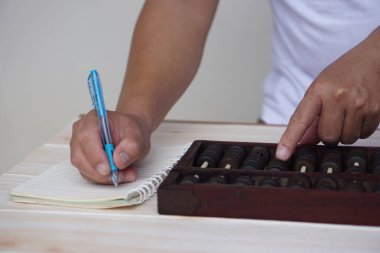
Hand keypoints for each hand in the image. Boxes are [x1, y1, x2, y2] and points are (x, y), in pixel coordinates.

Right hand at [70, 110, 151, 183]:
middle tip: (120, 175)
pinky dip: (104, 179)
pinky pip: (89, 174)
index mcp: (93, 119)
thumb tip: (119, 160)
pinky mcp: (83, 160)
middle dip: (100, 171)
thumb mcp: (138, 136)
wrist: (130, 134)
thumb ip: (132, 146)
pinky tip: (120, 174)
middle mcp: (81, 132)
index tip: (107, 169)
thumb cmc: (130, 131)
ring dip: (104, 177)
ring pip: (84, 168)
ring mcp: (80, 147)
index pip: (87, 137)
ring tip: (125, 174)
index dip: (95, 155)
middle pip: (80, 156)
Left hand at [276, 27, 379, 160]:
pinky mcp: (376, 109)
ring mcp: (359, 104)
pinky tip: (359, 113)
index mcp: (319, 91)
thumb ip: (309, 116)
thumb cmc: (341, 75)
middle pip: (328, 136)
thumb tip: (303, 142)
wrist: (373, 58)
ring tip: (346, 113)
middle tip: (332, 119)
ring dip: (344, 133)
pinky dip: (359, 129)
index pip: (300, 120)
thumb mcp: (319, 89)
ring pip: (346, 139)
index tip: (282, 154)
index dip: (290, 139)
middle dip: (328, 134)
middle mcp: (339, 97)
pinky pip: (363, 135)